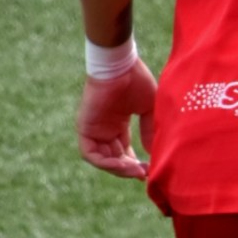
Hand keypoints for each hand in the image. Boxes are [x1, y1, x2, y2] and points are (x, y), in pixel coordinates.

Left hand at [77, 58, 157, 178]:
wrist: (120, 64)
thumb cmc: (135, 79)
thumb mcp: (148, 109)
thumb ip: (149, 130)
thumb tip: (152, 152)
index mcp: (118, 123)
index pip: (124, 152)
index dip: (136, 164)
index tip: (150, 169)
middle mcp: (105, 128)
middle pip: (115, 159)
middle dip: (129, 169)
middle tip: (144, 173)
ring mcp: (93, 128)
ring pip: (102, 160)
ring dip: (119, 169)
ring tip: (135, 171)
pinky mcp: (85, 127)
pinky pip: (91, 154)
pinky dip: (106, 163)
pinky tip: (123, 164)